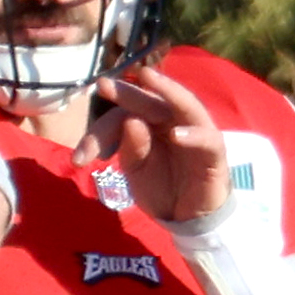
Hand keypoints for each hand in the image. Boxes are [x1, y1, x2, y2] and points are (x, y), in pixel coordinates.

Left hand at [73, 63, 229, 223]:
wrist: (188, 217)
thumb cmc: (162, 186)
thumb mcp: (137, 171)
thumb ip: (132, 149)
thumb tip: (131, 121)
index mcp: (149, 122)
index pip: (122, 117)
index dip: (99, 133)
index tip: (79, 158)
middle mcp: (172, 120)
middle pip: (150, 101)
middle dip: (127, 93)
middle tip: (103, 85)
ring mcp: (196, 131)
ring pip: (185, 104)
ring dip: (167, 90)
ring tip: (147, 78)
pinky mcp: (214, 151)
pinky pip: (207, 139)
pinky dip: (193, 136)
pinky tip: (176, 135)